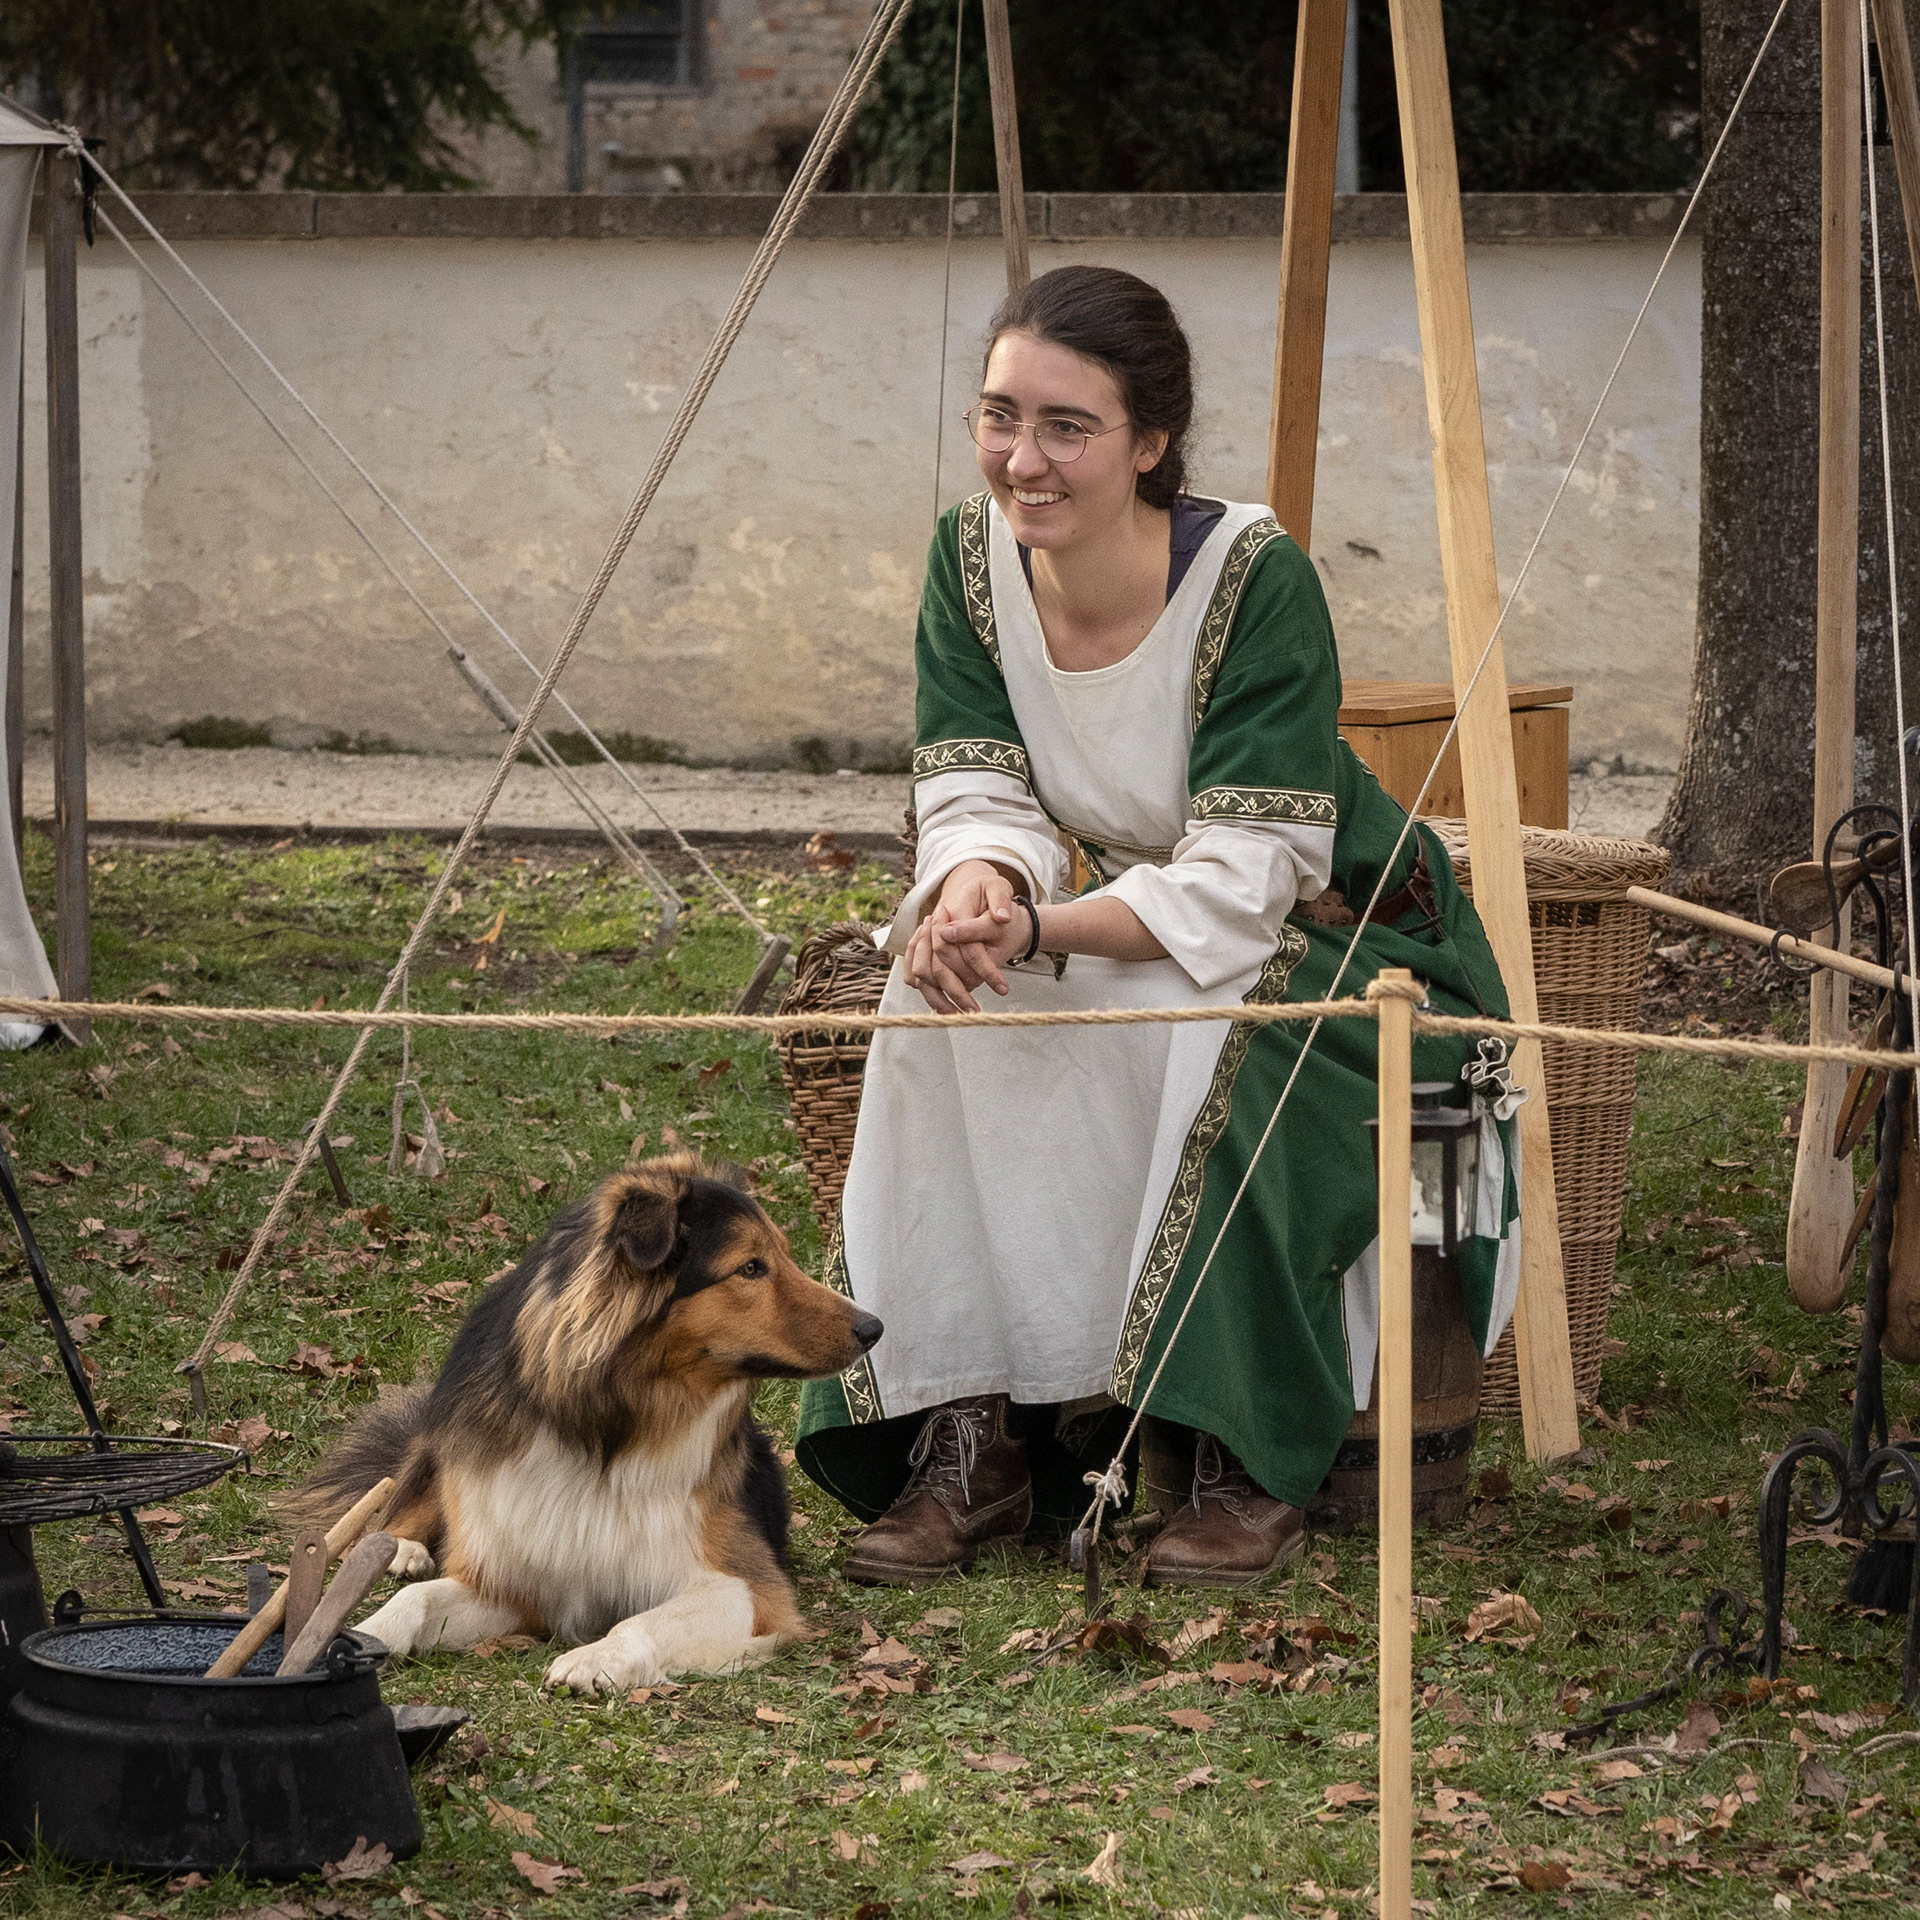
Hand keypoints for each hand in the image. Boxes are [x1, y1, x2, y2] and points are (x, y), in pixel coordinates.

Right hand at [904, 860, 1026, 1011]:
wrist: (974, 892)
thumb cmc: (988, 892)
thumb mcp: (998, 889)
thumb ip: (1000, 901)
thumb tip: (1002, 918)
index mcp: (949, 910)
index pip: (964, 947)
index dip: (984, 969)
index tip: (1002, 988)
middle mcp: (930, 926)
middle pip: (935, 966)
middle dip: (956, 991)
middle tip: (977, 1011)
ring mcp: (922, 939)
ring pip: (921, 974)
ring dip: (941, 999)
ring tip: (964, 1016)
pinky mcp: (921, 950)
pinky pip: (915, 977)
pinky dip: (930, 994)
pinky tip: (948, 1010)